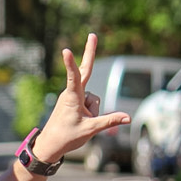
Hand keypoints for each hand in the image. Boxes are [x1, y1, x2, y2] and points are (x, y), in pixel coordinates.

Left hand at [35, 34, 130, 162]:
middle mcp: (72, 93)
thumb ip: (109, 121)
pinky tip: (81, 121)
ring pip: (94, 99)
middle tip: (93, 35)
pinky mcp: (75, 101)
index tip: (66, 50)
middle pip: (86, 70)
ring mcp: (74, 96)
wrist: (51, 145)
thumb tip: (129, 117)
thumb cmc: (67, 137)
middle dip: (90, 53)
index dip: (71, 64)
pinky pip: (90, 103)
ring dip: (93, 111)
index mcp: (72, 97)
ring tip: (81, 123)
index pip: (74, 77)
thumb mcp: (90, 130)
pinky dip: (91, 112)